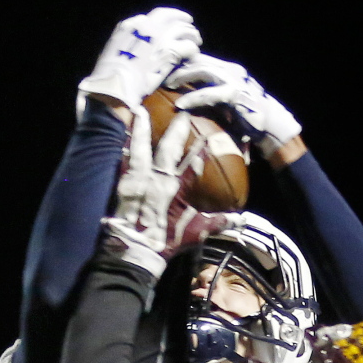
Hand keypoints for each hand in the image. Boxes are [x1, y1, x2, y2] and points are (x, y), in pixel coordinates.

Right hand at [77, 8, 200, 119]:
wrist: (116, 84)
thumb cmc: (111, 74)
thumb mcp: (114, 51)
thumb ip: (128, 43)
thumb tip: (136, 48)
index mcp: (130, 25)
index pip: (154, 17)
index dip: (167, 21)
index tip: (172, 25)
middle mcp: (145, 26)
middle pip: (171, 17)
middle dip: (182, 21)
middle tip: (190, 28)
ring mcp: (159, 37)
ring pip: (183, 29)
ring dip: (192, 35)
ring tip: (196, 41)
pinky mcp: (170, 51)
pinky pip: (189, 46)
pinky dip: (193, 50)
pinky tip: (193, 55)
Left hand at [101, 107, 240, 275]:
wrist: (135, 250)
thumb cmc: (166, 241)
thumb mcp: (196, 232)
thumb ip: (217, 222)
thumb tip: (241, 219)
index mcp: (175, 190)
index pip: (191, 165)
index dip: (199, 151)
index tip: (206, 137)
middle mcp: (156, 180)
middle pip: (167, 150)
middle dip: (176, 132)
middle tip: (182, 115)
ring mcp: (137, 180)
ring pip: (140, 148)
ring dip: (140, 130)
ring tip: (140, 112)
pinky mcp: (121, 184)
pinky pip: (122, 160)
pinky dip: (122, 146)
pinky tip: (120, 136)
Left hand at [167, 54, 300, 157]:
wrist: (273, 126)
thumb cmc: (250, 117)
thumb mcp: (228, 100)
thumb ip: (212, 92)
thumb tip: (189, 94)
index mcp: (228, 69)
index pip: (200, 56)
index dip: (181, 59)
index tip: (164, 67)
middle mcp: (231, 70)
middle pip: (197, 58)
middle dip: (177, 64)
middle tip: (159, 73)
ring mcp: (235, 81)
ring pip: (202, 69)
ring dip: (182, 76)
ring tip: (167, 84)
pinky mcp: (236, 95)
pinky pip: (209, 93)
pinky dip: (193, 98)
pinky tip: (181, 105)